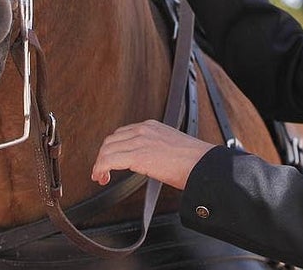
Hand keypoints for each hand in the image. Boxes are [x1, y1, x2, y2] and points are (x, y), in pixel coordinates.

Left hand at [91, 120, 215, 189]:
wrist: (202, 165)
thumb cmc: (193, 161)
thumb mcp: (171, 146)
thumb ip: (155, 147)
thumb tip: (149, 161)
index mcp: (151, 126)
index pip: (121, 133)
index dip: (111, 148)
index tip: (109, 161)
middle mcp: (143, 129)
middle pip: (110, 140)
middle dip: (102, 156)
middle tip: (102, 171)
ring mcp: (140, 140)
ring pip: (107, 149)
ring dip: (100, 164)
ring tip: (101, 177)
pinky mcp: (138, 155)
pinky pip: (109, 160)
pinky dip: (100, 169)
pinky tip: (101, 177)